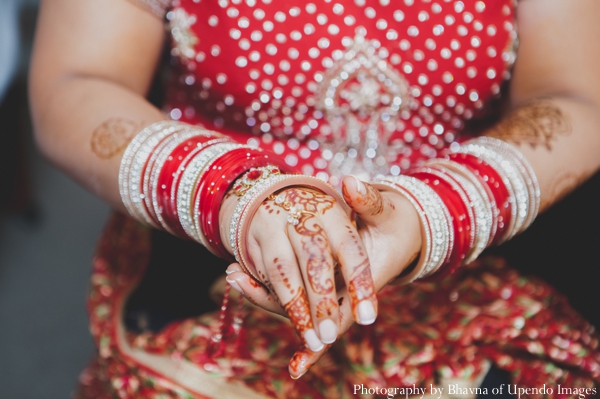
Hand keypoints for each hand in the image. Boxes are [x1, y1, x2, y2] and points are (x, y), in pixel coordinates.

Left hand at [225, 176, 422, 377]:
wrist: (401, 229)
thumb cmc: (397, 223)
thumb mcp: (387, 212)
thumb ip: (369, 200)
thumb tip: (349, 181)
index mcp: (366, 280)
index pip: (341, 312)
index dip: (318, 322)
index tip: (299, 350)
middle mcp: (345, 291)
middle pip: (308, 313)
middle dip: (272, 302)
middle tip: (236, 278)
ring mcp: (329, 287)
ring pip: (297, 303)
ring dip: (263, 293)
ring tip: (232, 273)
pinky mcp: (319, 280)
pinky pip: (294, 289)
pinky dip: (267, 285)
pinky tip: (240, 271)